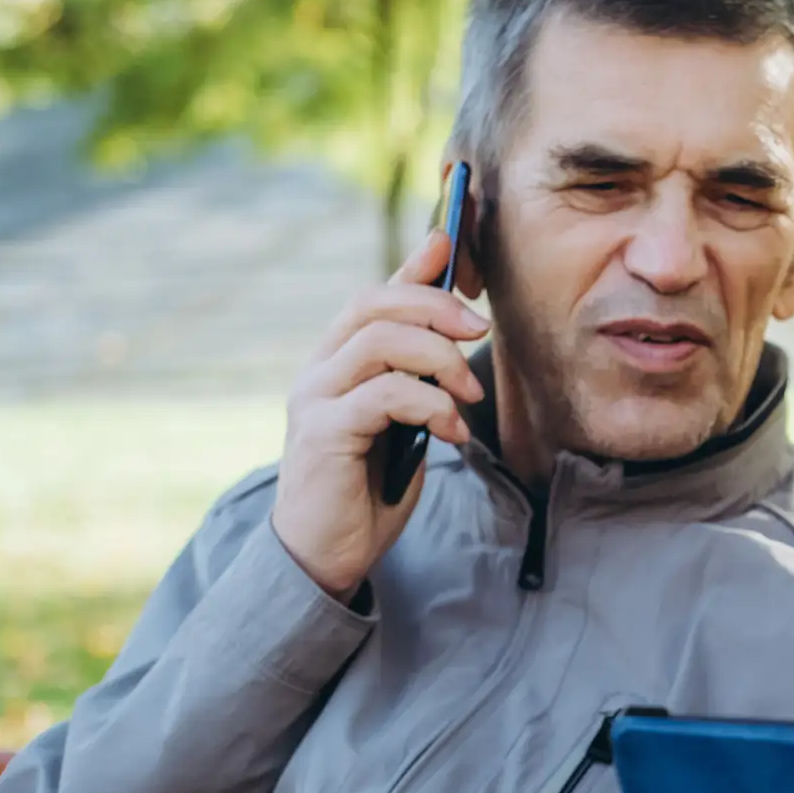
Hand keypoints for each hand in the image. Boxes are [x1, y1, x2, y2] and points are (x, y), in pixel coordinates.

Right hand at [271, 230, 488, 599]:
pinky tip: (452, 434)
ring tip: (468, 396)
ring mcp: (314, 398)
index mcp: (337, 361)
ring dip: (439, 359)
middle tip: (479, 330)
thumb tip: (456, 326)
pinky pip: (383, 395)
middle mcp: (318, 369)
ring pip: (380, 342)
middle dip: (435, 306)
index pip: (374, 294)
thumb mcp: (405, 421)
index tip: (456, 239)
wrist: (327, 553)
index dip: (415, 263)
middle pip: (373, 304)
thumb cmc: (368, 486)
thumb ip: (420, 375)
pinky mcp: (322, 433)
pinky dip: (431, 406)